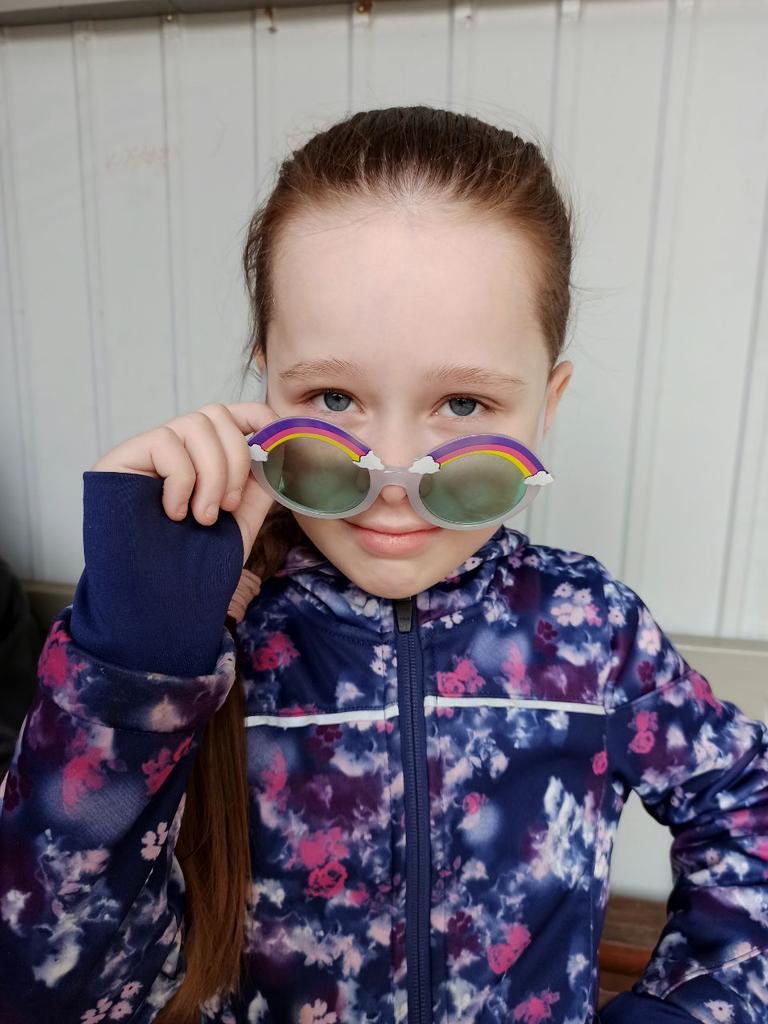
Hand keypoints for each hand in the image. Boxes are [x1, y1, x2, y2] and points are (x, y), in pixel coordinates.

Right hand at [92, 402, 277, 563]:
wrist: (160, 600)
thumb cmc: (197, 564)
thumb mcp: (241, 518)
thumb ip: (259, 482)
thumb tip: (278, 447)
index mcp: (202, 458)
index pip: (229, 414)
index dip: (256, 416)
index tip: (275, 438)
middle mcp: (174, 448)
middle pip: (214, 414)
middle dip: (235, 458)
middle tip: (229, 505)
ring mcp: (146, 452)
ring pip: (194, 425)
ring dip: (211, 475)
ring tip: (203, 517)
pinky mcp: (120, 458)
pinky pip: (164, 442)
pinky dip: (181, 481)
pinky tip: (174, 514)